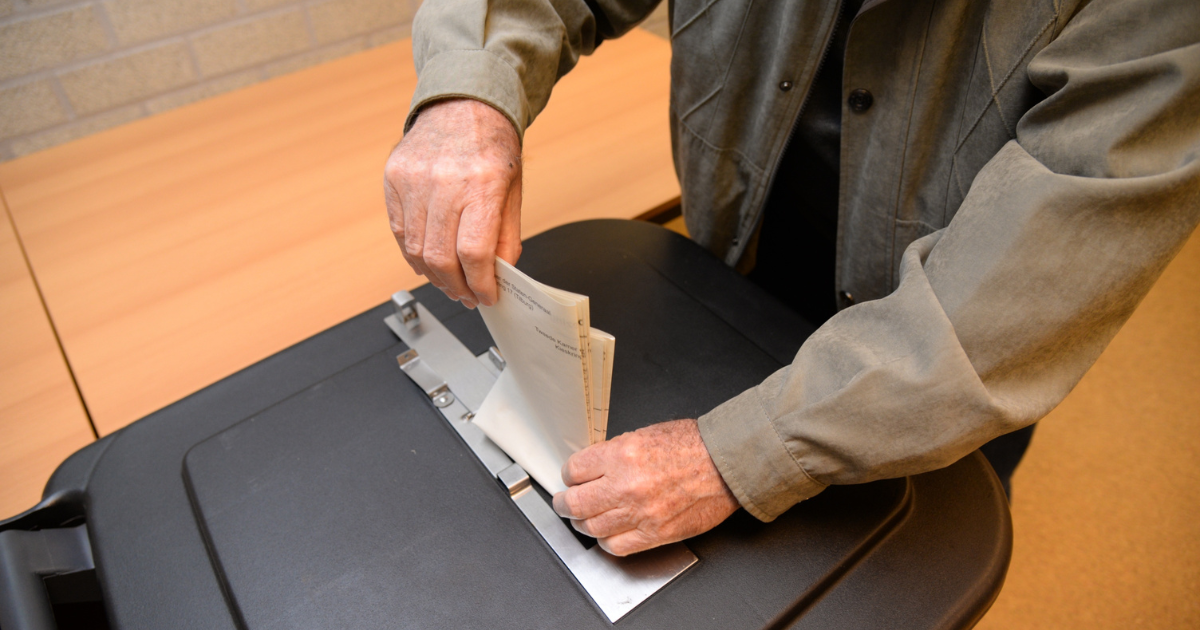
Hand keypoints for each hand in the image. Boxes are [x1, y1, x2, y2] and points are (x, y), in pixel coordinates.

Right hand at [384, 99, 522, 307]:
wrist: (462, 103)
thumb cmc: (491, 145)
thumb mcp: (513, 190)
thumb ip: (507, 236)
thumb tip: (498, 276)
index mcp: (482, 183)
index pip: (474, 252)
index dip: (480, 283)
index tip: (487, 296)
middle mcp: (444, 180)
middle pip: (441, 256)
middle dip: (456, 287)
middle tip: (467, 296)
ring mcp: (413, 179)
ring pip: (416, 249)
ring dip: (434, 276)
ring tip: (449, 283)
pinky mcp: (394, 178)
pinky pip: (399, 231)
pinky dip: (414, 254)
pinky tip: (428, 262)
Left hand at [552, 419, 738, 555]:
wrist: (726, 463)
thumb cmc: (694, 445)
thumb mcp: (645, 434)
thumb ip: (616, 453)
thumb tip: (594, 468)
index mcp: (622, 454)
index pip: (574, 470)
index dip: (569, 475)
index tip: (571, 479)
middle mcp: (626, 484)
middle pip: (575, 503)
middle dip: (564, 503)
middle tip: (563, 503)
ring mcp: (640, 513)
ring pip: (591, 528)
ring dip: (583, 523)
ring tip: (583, 519)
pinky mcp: (655, 534)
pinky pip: (616, 547)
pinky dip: (606, 542)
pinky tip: (607, 534)